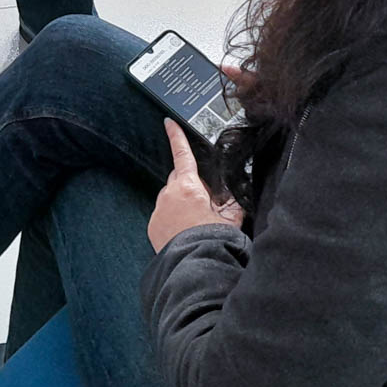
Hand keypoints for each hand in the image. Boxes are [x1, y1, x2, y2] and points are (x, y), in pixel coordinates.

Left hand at [148, 120, 243, 250]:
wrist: (195, 263)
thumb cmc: (213, 238)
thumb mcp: (231, 216)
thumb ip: (231, 199)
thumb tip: (233, 191)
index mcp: (188, 186)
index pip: (181, 154)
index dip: (176, 136)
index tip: (169, 123)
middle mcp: (169, 194)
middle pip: (178, 178)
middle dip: (189, 182)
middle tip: (205, 200)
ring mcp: (158, 209)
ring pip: (170, 196)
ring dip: (181, 202)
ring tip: (196, 221)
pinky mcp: (152, 225)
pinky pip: (163, 214)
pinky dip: (172, 217)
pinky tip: (185, 230)